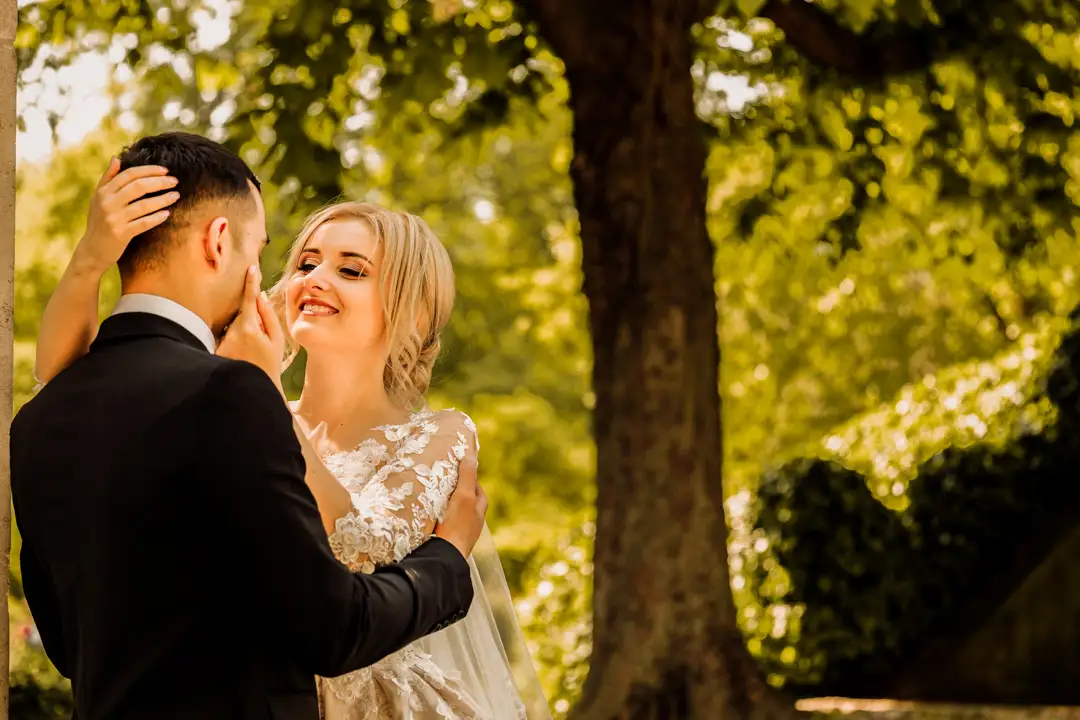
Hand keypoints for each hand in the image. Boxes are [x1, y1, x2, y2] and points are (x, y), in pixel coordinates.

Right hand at [73, 158, 179, 272]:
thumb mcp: (98, 198)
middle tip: (175, 181)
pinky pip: (143, 223)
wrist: (92, 250)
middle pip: (138, 187)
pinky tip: (167, 213)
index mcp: (103, 192)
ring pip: (143, 205)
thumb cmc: (99, 222)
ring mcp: (114, 219)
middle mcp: (107, 203)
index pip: (128, 175)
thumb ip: (108, 178)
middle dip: (159, 182)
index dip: (148, 170)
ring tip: (176, 195)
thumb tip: (116, 158)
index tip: (165, 170)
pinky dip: (156, 218)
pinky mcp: (121, 234)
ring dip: (162, 199)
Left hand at [217, 265, 285, 391]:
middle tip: (261, 341)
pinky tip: (242, 357)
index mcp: (249, 327)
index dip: (251, 282)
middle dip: (252, 320)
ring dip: (244, 333)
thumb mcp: (277, 340)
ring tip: (251, 354)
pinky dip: (236, 343)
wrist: (253, 388)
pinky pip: (227, 337)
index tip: (252, 267)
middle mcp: (232, 331)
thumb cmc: (269, 364)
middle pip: (242, 314)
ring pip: (234, 325)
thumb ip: (269, 316)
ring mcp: (222, 340)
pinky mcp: (215, 348)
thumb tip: (261, 297)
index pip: (249, 298)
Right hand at [434, 457, 487, 558]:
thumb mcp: (464, 496)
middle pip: (465, 500)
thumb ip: (468, 477)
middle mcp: (473, 521)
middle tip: (440, 482)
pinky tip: (427, 515)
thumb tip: (470, 456)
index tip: (455, 469)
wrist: (444, 556)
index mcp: (479, 509)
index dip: (467, 477)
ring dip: (444, 504)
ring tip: (431, 497)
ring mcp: (460, 532)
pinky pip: (443, 523)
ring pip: (453, 512)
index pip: (476, 487)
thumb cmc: (457, 525)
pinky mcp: (448, 540)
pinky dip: (437, 517)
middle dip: (455, 490)